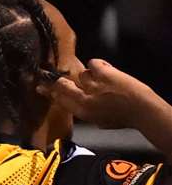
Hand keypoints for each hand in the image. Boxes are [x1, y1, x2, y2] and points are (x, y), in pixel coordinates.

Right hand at [41, 58, 161, 129]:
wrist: (143, 110)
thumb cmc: (123, 119)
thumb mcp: (98, 121)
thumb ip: (85, 112)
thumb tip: (77, 104)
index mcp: (82, 112)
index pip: (59, 99)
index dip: (49, 92)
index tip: (41, 86)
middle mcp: (85, 98)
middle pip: (63, 85)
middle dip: (55, 80)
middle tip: (47, 74)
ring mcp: (94, 85)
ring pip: (82, 74)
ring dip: (88, 76)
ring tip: (98, 80)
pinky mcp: (105, 73)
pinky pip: (93, 63)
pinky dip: (97, 64)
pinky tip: (103, 69)